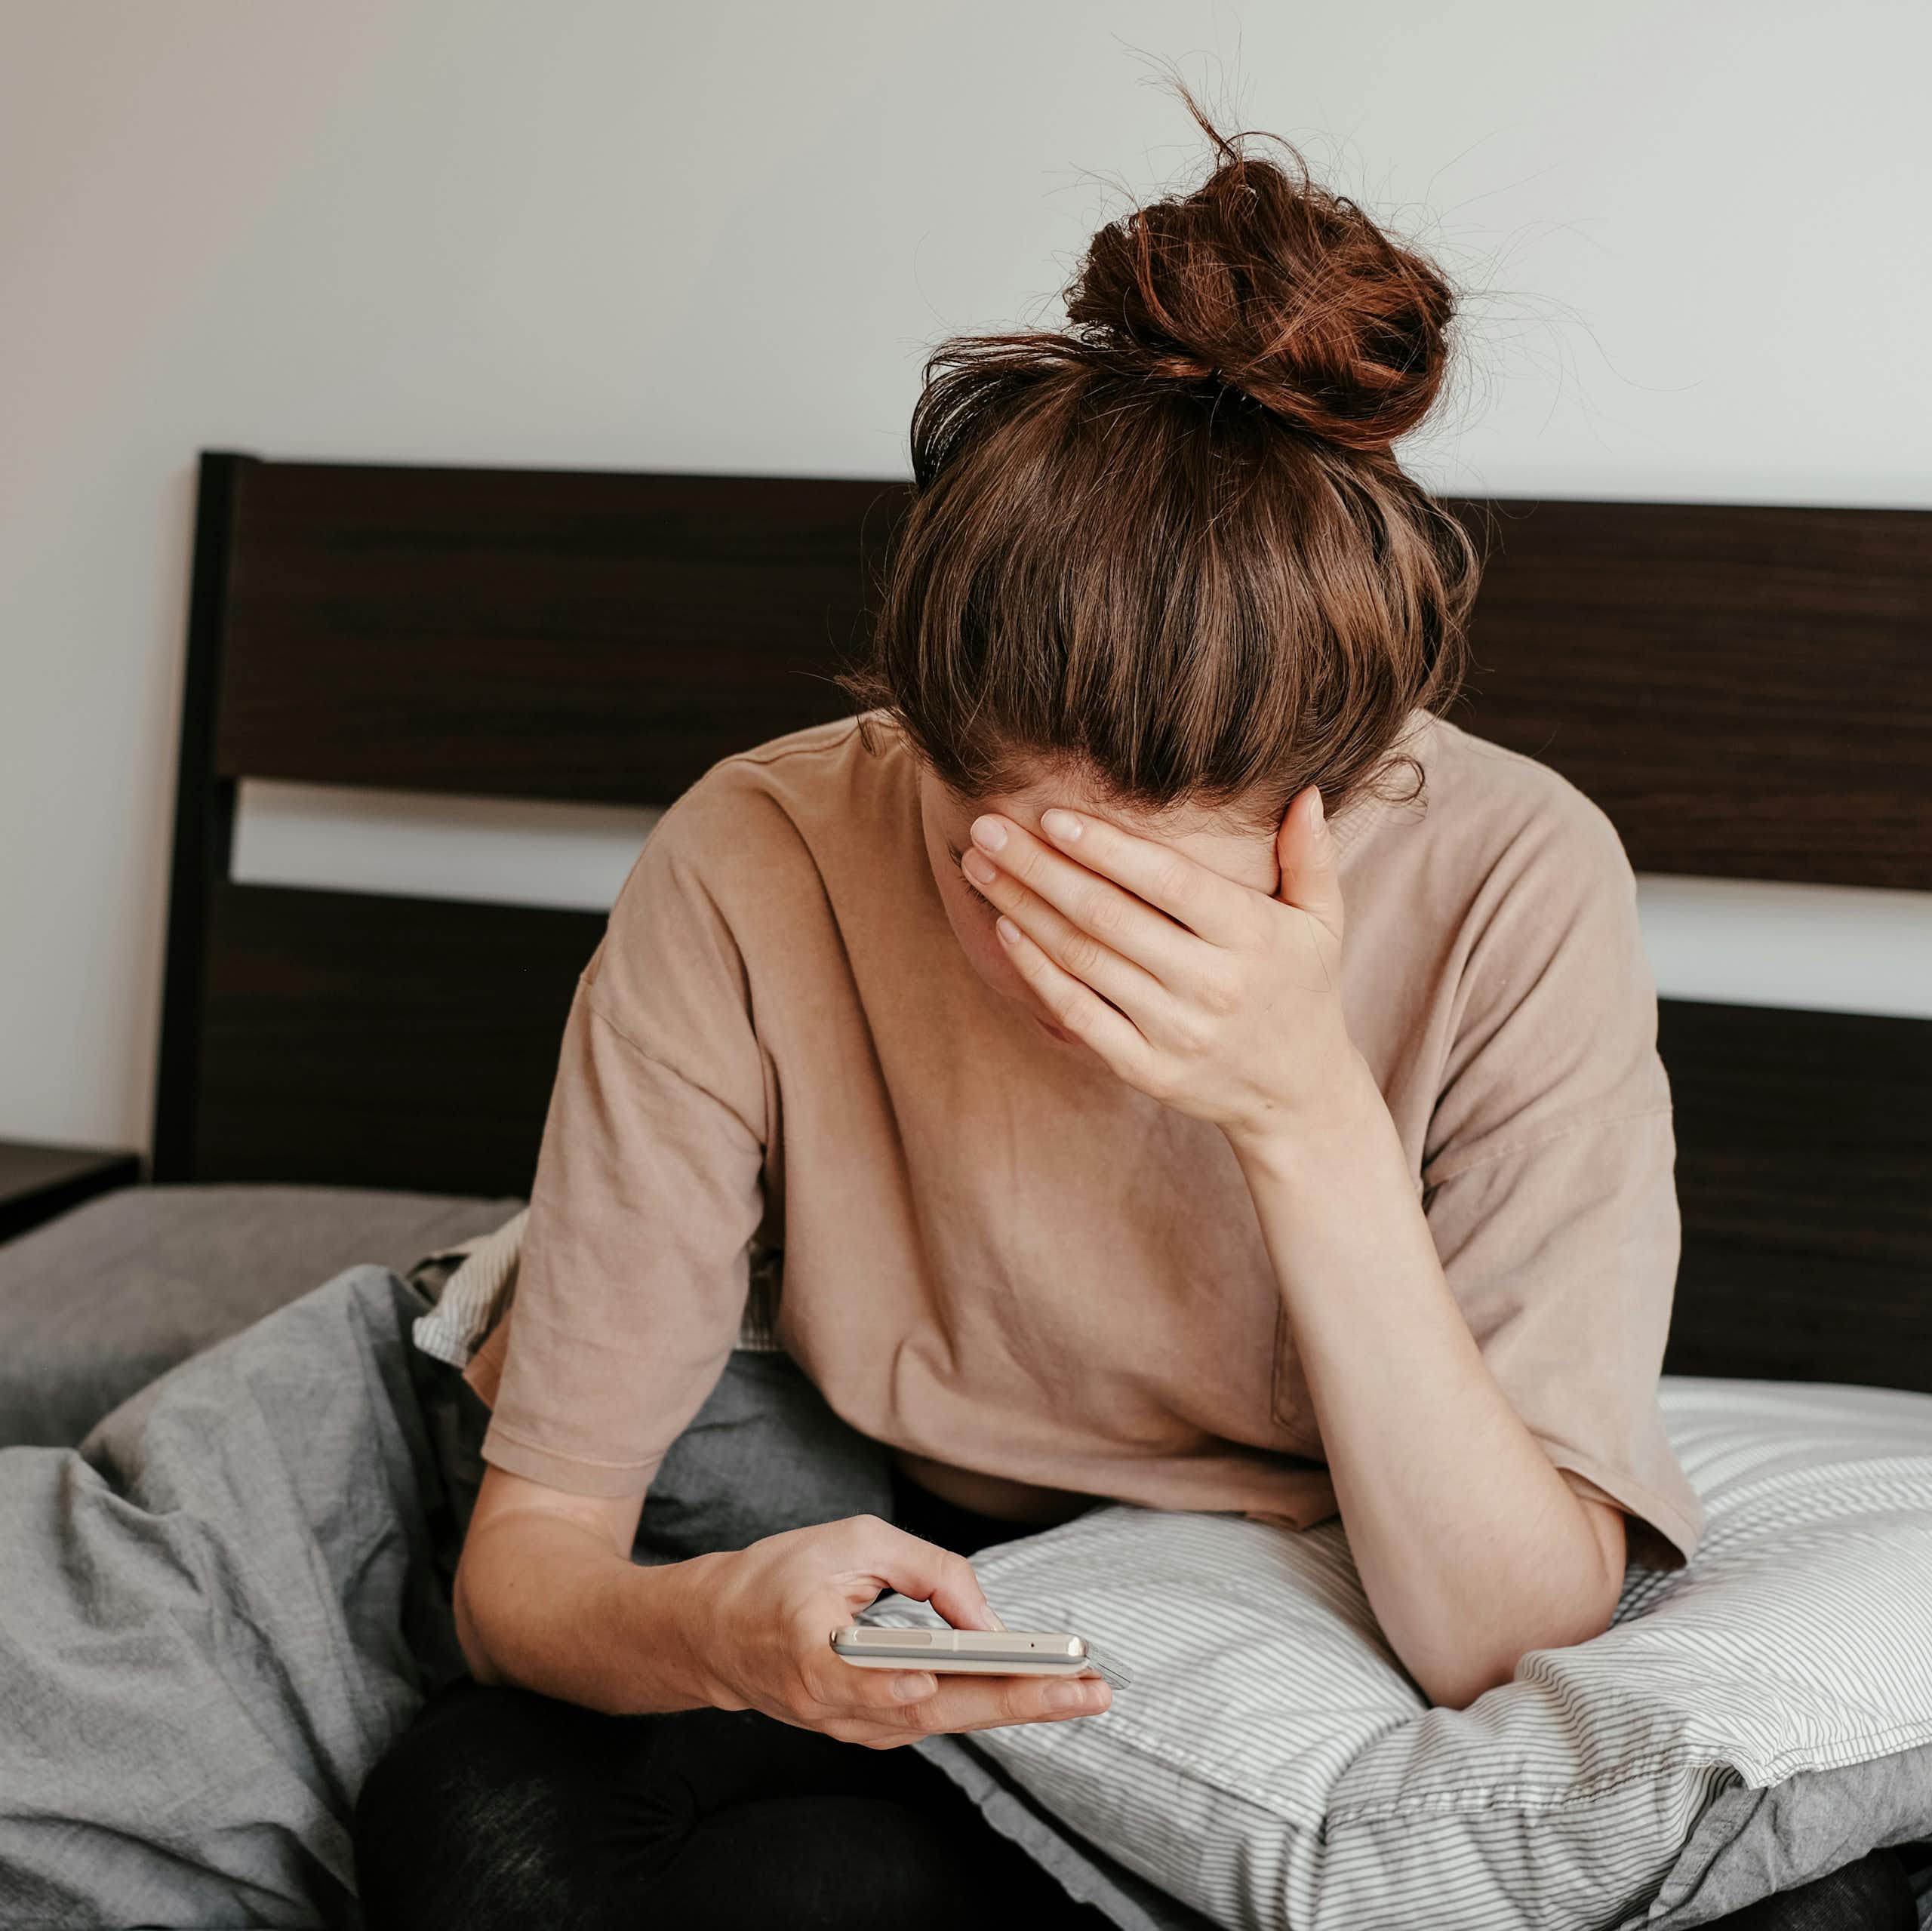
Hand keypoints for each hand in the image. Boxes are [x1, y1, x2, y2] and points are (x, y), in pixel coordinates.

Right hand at [692, 1514, 1111, 1748]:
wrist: (715, 1635)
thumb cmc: (779, 1577)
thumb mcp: (850, 1542)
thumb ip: (924, 1571)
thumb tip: (988, 1622)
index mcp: (809, 1653)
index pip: (858, 1678)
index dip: (896, 1684)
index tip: (934, 1679)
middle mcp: (834, 1706)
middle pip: (934, 1710)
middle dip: (1018, 1701)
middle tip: (1087, 1688)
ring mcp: (854, 1728)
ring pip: (946, 1721)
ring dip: (1018, 1708)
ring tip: (1083, 1689)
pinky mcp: (870, 1730)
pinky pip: (938, 1719)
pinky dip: (991, 1706)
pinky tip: (1040, 1694)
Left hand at [961, 787, 1364, 1147]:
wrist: (1295, 1094)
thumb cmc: (1302, 987)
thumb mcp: (1322, 921)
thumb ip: (1310, 856)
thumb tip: (1308, 792)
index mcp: (1252, 936)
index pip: (1167, 881)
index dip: (1105, 847)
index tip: (1050, 815)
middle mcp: (1213, 984)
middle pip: (1107, 915)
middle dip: (1039, 866)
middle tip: (987, 828)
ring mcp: (1175, 1031)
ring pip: (1082, 959)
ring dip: (1023, 908)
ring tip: (982, 866)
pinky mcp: (1145, 1068)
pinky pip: (1077, 1013)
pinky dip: (1035, 971)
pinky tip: (1005, 929)